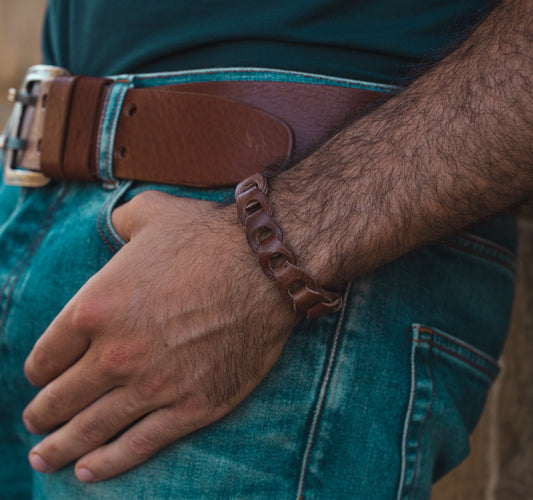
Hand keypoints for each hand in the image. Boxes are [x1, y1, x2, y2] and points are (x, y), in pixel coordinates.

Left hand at [22, 191, 298, 481]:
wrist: (266, 268)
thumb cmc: (208, 238)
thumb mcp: (152, 213)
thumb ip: (120, 222)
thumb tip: (115, 225)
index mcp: (95, 308)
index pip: (46, 355)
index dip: (39, 370)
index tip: (42, 377)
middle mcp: (115, 354)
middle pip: (62, 398)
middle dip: (42, 413)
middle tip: (35, 422)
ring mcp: (153, 385)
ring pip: (91, 429)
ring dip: (61, 446)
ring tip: (44, 457)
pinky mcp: (191, 407)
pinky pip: (139, 445)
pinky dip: (108, 463)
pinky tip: (87, 471)